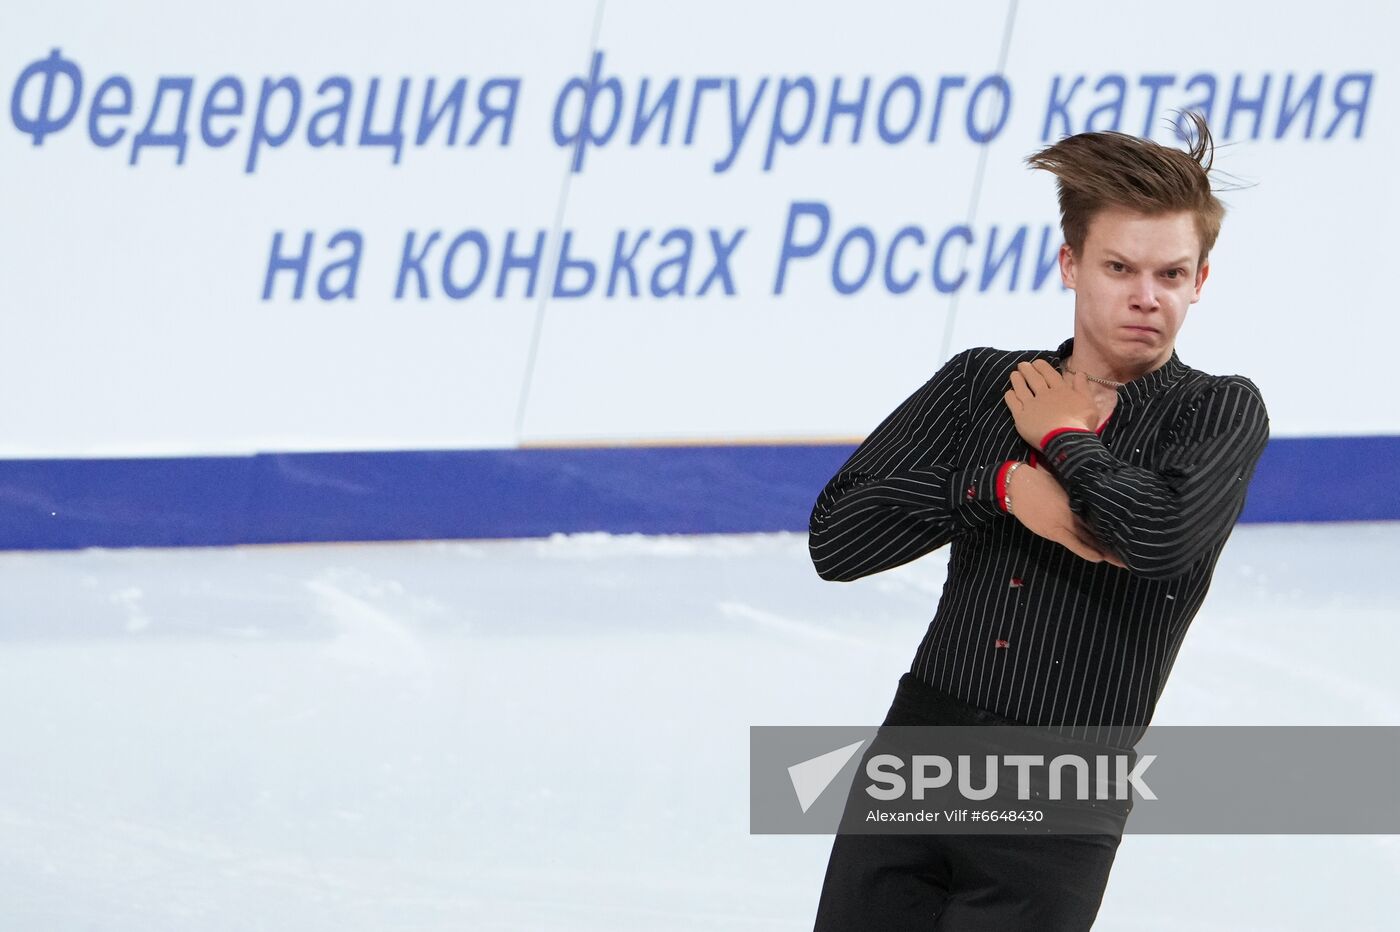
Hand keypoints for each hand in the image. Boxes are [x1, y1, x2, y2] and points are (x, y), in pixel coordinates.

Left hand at [1003, 360, 1100, 451]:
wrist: (1067, 440)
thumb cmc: (1081, 423)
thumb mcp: (1089, 403)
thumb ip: (1083, 387)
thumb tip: (1079, 372)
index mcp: (1061, 390)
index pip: (1049, 374)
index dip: (1042, 367)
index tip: (1036, 362)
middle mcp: (1044, 395)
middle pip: (1034, 379)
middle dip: (1027, 370)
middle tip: (1022, 365)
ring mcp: (1031, 405)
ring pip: (1021, 388)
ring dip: (1017, 380)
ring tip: (1014, 374)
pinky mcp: (1021, 417)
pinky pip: (1013, 403)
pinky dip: (1010, 396)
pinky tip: (1009, 392)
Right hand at [1006, 462, 1126, 568]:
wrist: (1018, 485)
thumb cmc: (1039, 482)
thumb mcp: (1063, 486)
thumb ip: (1077, 495)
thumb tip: (1090, 500)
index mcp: (1080, 499)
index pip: (1102, 516)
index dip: (1116, 526)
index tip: (1130, 535)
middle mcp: (1076, 511)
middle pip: (1100, 529)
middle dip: (1115, 542)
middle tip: (1133, 552)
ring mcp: (1066, 521)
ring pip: (1090, 538)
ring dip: (1106, 550)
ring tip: (1122, 561)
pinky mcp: (1054, 530)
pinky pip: (1074, 543)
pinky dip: (1086, 551)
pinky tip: (1099, 558)